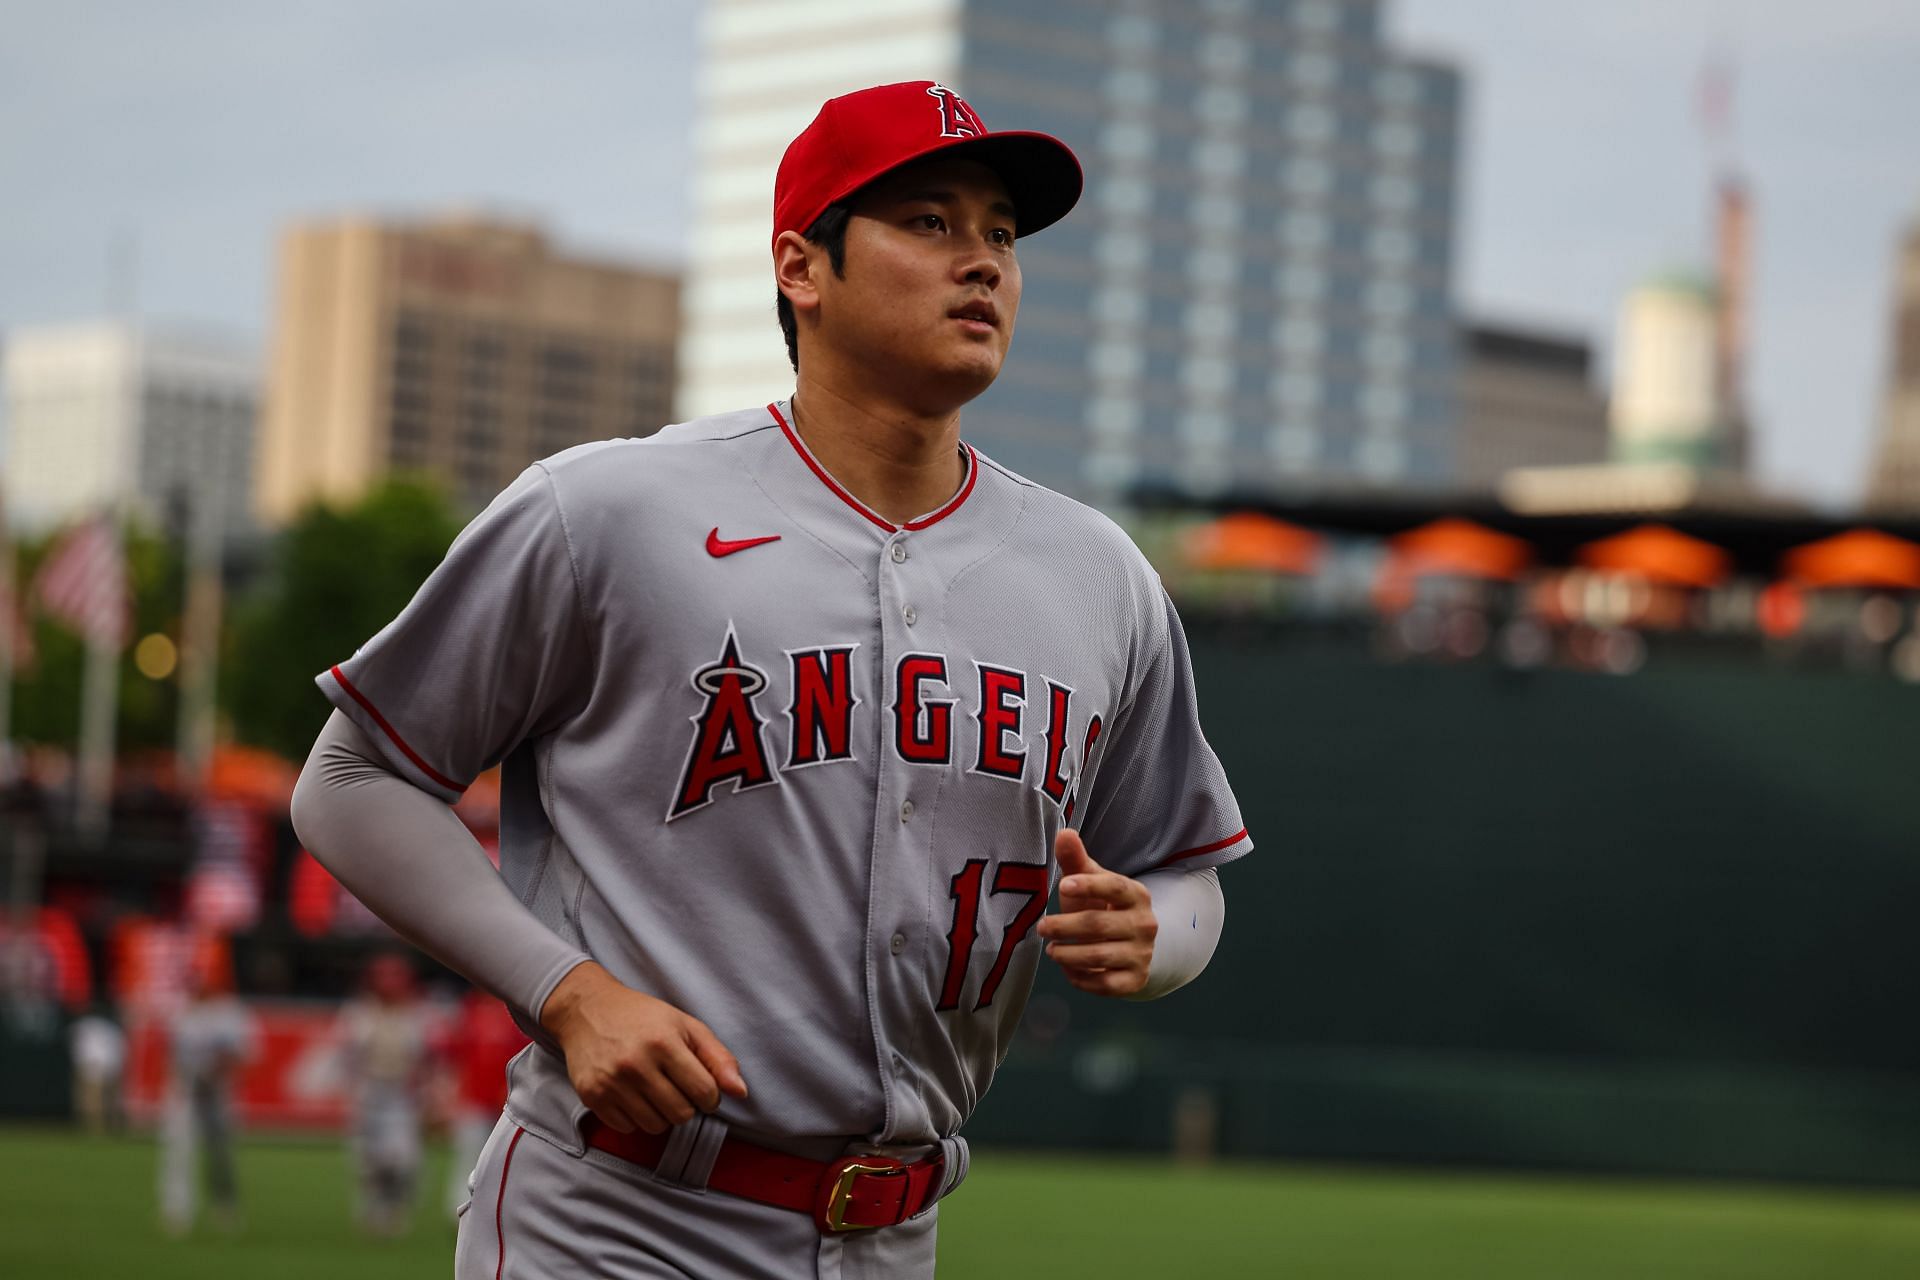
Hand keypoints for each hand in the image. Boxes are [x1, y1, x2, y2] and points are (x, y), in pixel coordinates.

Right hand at [538, 961, 748, 1134]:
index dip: (710, 1096)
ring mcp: (611, 1083)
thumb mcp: (686, 1026)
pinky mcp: (592, 1097)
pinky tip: (633, 1095)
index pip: (704, 1092)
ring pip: (655, 1126)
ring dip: (662, 1114)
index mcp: (664, 1042)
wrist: (587, 1010)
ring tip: (656, 1091)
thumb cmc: (643, 1017)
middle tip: (677, 1087)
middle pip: (681, 1114)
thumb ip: (718, 1058)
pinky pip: (628, 1128)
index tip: (702, 1088)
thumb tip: (741, 1092)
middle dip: (687, 1106)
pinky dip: (636, 1118)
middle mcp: (636, 1064)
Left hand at [1034, 828, 1156, 996]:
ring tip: (1051, 950)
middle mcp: (1145, 924)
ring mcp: (1142, 953)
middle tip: (1042, 927)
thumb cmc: (1101, 906)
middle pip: (1098, 925)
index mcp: (1136, 894)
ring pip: (1099, 957)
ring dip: (1068, 954)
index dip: (1089, 886)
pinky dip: (1081, 978)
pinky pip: (1105, 984)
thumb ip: (1076, 859)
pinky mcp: (1135, 979)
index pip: (1114, 887)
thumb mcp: (1089, 882)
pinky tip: (1068, 968)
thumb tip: (1064, 832)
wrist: (1130, 944)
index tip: (1062, 885)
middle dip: (1064, 926)